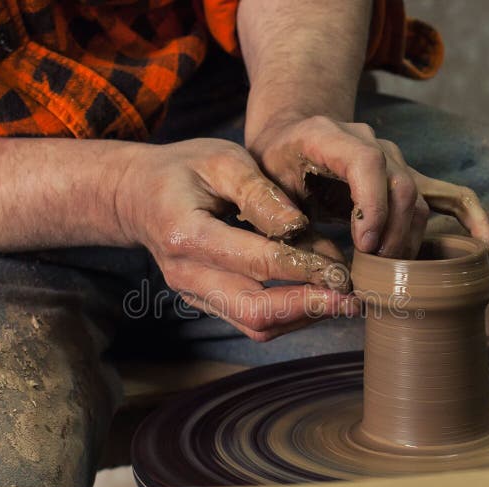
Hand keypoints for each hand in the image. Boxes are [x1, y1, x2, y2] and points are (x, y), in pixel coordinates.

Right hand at [112, 138, 357, 340]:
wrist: (136, 196)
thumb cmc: (182, 170)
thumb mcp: (221, 160)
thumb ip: (260, 193)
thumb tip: (299, 226)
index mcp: (188, 235)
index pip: (257, 262)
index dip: (306, 269)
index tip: (344, 268)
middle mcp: (187, 275)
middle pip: (255, 311)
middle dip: (309, 309)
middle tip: (353, 300)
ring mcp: (194, 294)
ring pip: (255, 325)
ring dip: (303, 317)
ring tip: (344, 301)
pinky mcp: (205, 302)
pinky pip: (250, 321)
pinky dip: (287, 315)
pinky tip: (316, 298)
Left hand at [248, 115, 488, 261]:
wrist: (292, 136)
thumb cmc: (273, 164)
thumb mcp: (261, 182)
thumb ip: (279, 214)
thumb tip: (309, 249)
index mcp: (329, 135)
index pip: (367, 162)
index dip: (373, 204)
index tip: (364, 245)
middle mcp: (371, 142)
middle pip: (401, 186)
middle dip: (392, 236)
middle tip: (375, 273)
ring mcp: (395, 159)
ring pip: (419, 201)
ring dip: (410, 242)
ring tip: (393, 275)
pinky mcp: (409, 178)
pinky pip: (450, 196)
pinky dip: (472, 222)